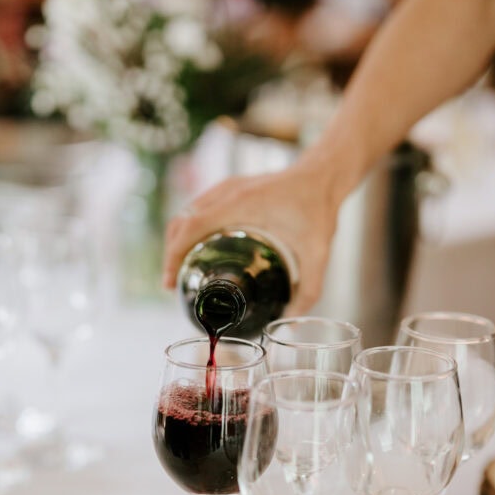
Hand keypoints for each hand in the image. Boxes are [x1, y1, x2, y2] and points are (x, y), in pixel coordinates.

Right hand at [162, 158, 340, 313]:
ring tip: (182, 271)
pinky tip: (197, 250)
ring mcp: (226, 187)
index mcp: (241, 204)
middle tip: (176, 284)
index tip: (172, 282)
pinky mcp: (230, 188)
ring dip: (178, 241)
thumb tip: (290, 320)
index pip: (191, 228)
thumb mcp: (317, 252)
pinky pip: (198, 208)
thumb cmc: (319, 207)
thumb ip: (309, 289)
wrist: (323, 174)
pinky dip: (190, 230)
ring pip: (186, 213)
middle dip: (172, 254)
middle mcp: (227, 192)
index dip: (175, 256)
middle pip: (181, 222)